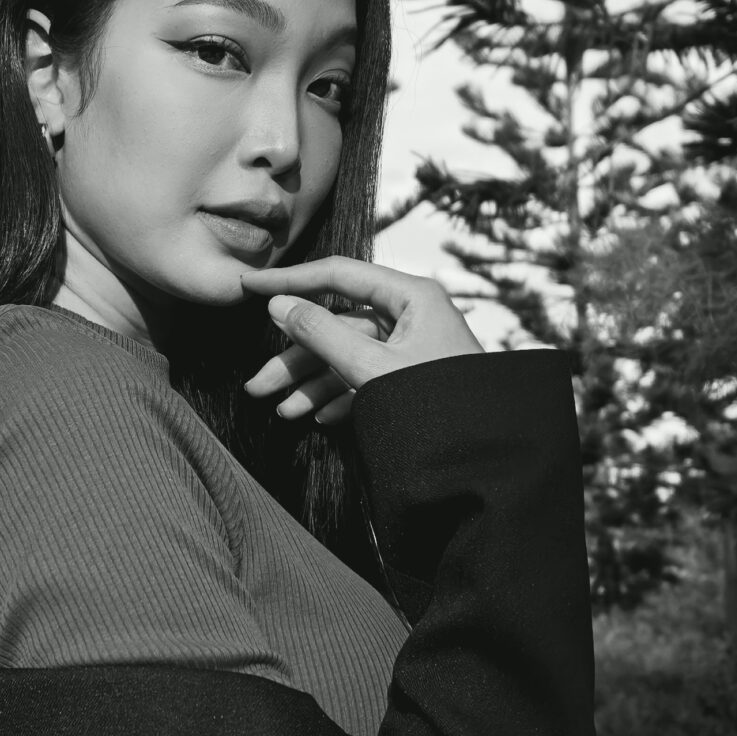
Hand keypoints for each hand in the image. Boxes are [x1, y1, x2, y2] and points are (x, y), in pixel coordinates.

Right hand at [239, 257, 484, 427]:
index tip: (249, 289)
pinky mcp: (410, 380)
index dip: (290, 283)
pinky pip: (364, 380)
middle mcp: (410, 316)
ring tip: (282, 411)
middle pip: (336, 326)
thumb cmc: (440, 406)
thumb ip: (321, 334)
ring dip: (312, 385)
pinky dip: (339, 398)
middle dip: (295, 359)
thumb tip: (278, 305)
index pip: (337, 276)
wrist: (487, 459)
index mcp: (410, 297)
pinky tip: (315, 417)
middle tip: (257, 386)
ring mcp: (410, 349)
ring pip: (346, 358)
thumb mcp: (372, 368)